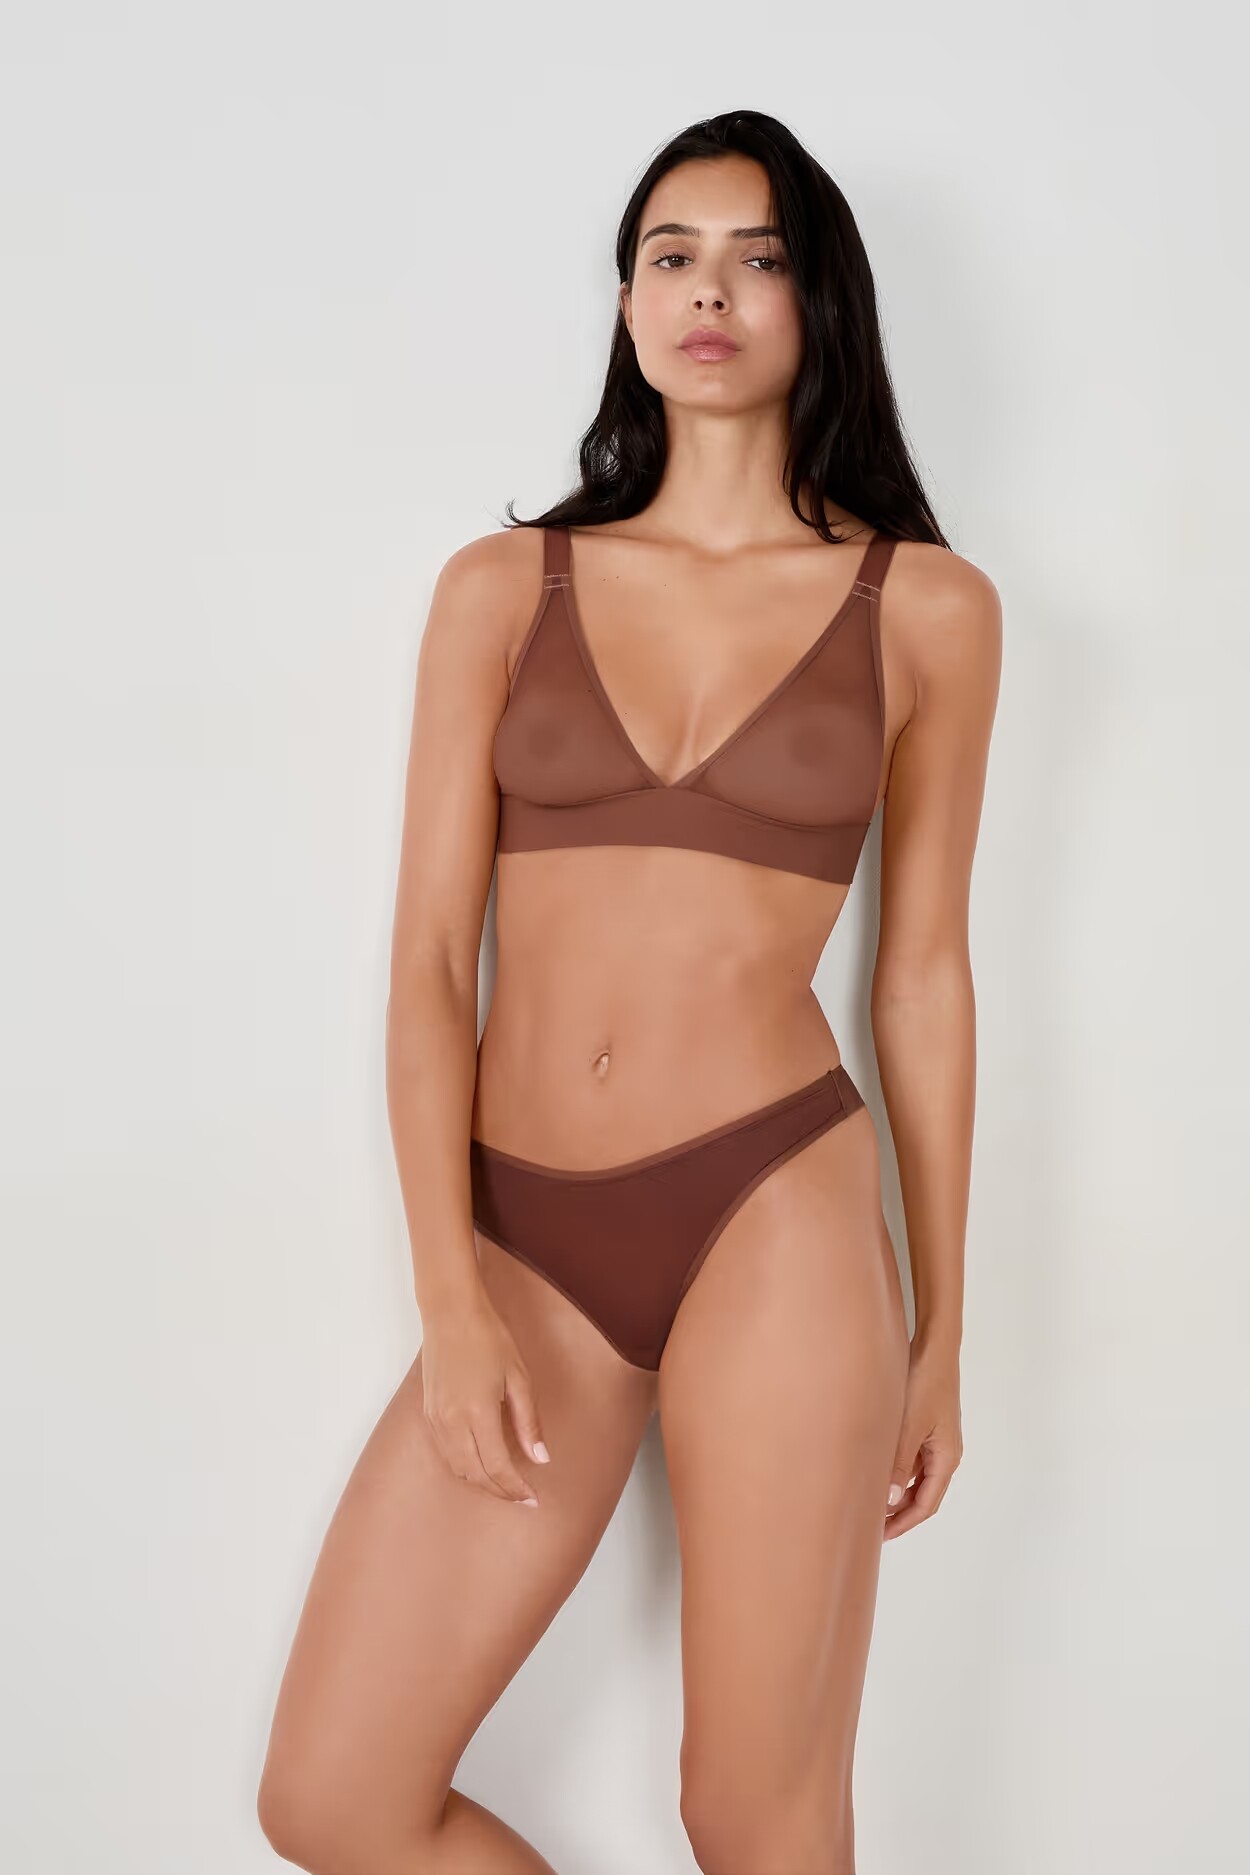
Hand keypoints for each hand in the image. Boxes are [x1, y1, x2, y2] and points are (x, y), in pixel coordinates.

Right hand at [420, 1292, 550, 1508]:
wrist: (450, 1313)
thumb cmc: (489, 1338)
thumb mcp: (519, 1378)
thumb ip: (528, 1422)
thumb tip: (541, 1458)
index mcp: (478, 1413)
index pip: (497, 1467)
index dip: (516, 1488)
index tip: (533, 1498)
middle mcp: (452, 1422)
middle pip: (476, 1475)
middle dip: (500, 1491)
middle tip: (522, 1496)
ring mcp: (436, 1419)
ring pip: (458, 1469)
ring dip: (481, 1482)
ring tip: (505, 1483)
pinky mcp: (427, 1414)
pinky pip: (445, 1454)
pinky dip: (464, 1467)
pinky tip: (481, 1463)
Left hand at [883, 1335, 961, 1539]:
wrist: (934, 1348)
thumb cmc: (926, 1384)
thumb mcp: (909, 1427)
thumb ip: (899, 1465)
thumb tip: (889, 1500)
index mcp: (946, 1458)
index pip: (926, 1504)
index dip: (904, 1523)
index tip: (881, 1536)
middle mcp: (944, 1453)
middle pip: (922, 1494)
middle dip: (898, 1512)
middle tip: (870, 1525)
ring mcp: (935, 1440)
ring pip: (915, 1476)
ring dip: (896, 1491)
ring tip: (868, 1501)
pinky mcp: (926, 1426)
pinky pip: (911, 1458)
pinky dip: (895, 1470)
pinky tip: (874, 1470)